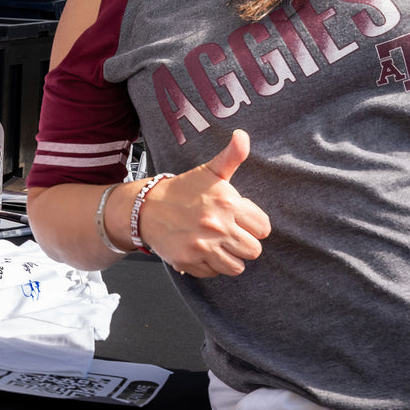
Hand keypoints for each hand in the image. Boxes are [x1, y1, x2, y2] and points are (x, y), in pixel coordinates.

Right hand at [136, 129, 270, 276]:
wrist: (146, 207)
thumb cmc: (182, 190)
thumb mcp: (209, 172)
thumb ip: (232, 156)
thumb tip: (243, 136)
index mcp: (227, 203)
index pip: (263, 228)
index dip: (254, 225)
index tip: (240, 221)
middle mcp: (217, 226)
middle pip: (253, 250)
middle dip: (243, 244)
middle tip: (229, 235)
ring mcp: (202, 246)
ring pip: (236, 267)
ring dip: (229, 258)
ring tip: (217, 245)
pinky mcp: (189, 261)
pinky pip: (213, 273)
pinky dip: (210, 266)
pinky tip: (201, 251)